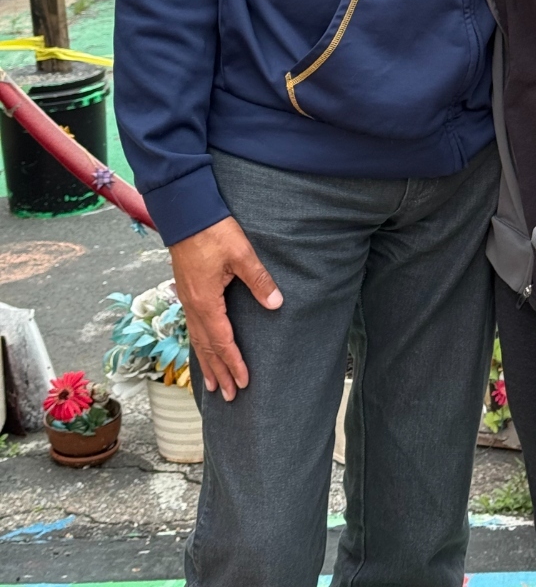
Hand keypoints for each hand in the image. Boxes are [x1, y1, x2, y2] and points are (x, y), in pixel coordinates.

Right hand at [169, 216, 281, 400]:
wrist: (187, 213)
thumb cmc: (213, 231)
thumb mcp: (241, 253)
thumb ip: (258, 279)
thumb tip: (276, 303)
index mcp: (206, 301)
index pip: (222, 341)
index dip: (234, 363)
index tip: (244, 383)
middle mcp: (193, 306)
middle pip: (207, 347)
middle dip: (219, 372)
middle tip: (229, 396)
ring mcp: (187, 299)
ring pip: (197, 339)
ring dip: (207, 362)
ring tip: (213, 384)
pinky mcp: (187, 291)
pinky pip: (193, 326)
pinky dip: (200, 344)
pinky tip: (203, 348)